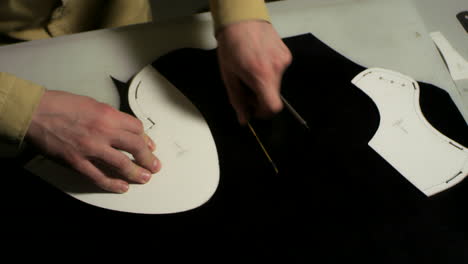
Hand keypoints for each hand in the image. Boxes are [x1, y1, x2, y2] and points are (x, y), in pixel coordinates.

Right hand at [26, 90, 160, 192]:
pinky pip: (99, 177)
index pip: (137, 128)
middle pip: (135, 146)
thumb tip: (125, 129)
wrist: (34, 113)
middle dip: (148, 158)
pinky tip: (122, 186)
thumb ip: (111, 117)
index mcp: (108, 115)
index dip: (146, 139)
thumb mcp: (93, 104)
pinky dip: (113, 184)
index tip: (149, 146)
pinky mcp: (78, 162)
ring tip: (144, 177)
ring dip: (136, 173)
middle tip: (154, 164)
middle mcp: (103, 131)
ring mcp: (91, 148)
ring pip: (122, 164)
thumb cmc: (60, 105)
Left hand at [216, 20, 291, 123]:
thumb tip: (244, 119)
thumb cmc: (231, 46)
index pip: (273, 107)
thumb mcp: (229, 76)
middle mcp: (277, 69)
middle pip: (274, 95)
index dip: (264, 113)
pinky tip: (258, 62)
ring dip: (264, 83)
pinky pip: (279, 72)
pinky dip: (269, 72)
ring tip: (251, 71)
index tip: (254, 109)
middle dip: (260, 96)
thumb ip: (237, 100)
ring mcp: (284, 61)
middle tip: (246, 87)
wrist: (242, 19)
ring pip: (276, 84)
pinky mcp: (287, 54)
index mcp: (261, 76)